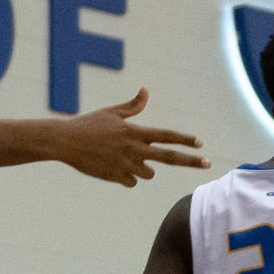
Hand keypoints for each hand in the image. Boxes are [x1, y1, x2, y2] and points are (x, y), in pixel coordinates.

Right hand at [8, 90, 210, 186]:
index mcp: (134, 131)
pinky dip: (127, 177)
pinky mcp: (115, 177)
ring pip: (149, 173)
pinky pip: (132, 181)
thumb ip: (132, 107)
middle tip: (208, 163)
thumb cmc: (88, 125)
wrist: (64, 142)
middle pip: (169, 157)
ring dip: (144, 168)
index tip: (200, 142)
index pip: (166, 135)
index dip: (184, 139)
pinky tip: (114, 168)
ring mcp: (125, 164)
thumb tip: (146, 91)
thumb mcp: (111, 113)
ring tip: (125, 158)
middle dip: (191, 161)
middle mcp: (134, 148)